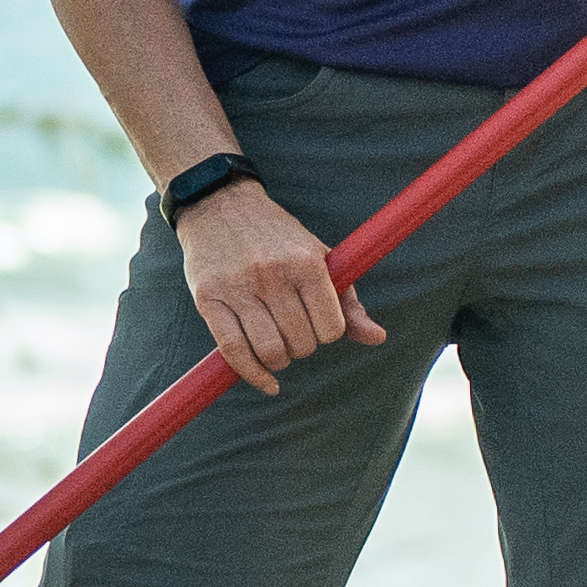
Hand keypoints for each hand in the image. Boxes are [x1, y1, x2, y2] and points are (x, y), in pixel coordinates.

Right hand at [176, 179, 381, 389]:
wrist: (220, 205)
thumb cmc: (277, 237)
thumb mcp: (319, 258)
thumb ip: (347, 301)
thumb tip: (377, 338)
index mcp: (306, 264)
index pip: (331, 328)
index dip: (328, 334)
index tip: (318, 325)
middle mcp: (273, 275)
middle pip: (301, 343)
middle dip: (302, 347)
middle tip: (294, 332)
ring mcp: (238, 288)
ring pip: (270, 351)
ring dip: (279, 362)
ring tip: (277, 348)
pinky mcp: (208, 299)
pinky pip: (233, 351)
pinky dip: (253, 374)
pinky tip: (267, 381)